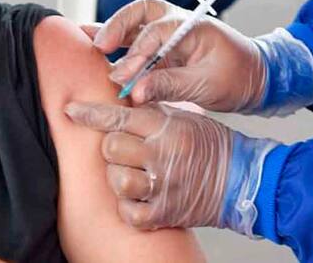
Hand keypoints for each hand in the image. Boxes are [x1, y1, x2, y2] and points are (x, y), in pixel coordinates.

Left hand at [64, 102, 231, 229]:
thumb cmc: (210, 144)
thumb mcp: (183, 116)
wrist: (241, 178)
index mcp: (166, 126)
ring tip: (134, 174)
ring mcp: (163, 185)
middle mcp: (163, 154)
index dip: (90, 113)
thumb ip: (150, 111)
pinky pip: (130, 211)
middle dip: (112, 147)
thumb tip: (116, 100)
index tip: (71, 110)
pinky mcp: (166, 212)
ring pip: (117, 180)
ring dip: (119, 177)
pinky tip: (140, 197)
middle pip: (111, 147)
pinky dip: (130, 206)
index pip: (119, 116)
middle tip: (126, 150)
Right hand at [84, 0, 266, 112]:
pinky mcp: (162, 49)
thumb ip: (171, 86)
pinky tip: (95, 54)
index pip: (157, 32)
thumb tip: (137, 92)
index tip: (124, 76)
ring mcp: (168, 34)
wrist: (255, 78)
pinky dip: (116, 47)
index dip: (138, 54)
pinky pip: (134, 43)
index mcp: (192, 25)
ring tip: (85, 43)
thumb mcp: (207, 85)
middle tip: (99, 46)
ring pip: (133, 25)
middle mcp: (176, 23)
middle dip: (117, 26)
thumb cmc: (238, 76)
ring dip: (111, 33)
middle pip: (140, 13)